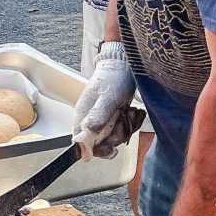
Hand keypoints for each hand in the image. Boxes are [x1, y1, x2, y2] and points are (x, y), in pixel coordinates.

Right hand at [73, 41, 136, 156]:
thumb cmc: (114, 78)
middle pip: (101, 144)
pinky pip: (122, 129)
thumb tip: (83, 139)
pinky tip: (133, 111)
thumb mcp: (108, 98)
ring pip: (114, 137)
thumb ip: (97, 118)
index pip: (82, 144)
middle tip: (123, 119)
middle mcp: (91, 120)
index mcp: (83, 117)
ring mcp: (103, 119)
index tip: (112, 148)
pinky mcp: (114, 117)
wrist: (124, 65)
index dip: (96, 151)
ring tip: (129, 111)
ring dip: (126, 127)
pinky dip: (131, 123)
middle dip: (117, 136)